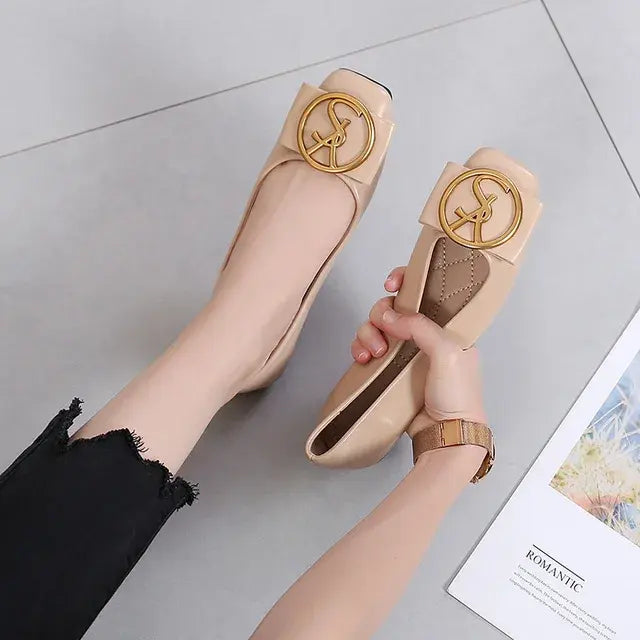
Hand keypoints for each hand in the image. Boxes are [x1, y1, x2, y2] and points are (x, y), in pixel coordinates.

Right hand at [351, 267, 486, 432]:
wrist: (445, 434)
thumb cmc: (457, 394)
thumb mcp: (447, 352)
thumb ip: (420, 327)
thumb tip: (388, 315)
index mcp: (445, 325)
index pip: (425, 290)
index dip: (407, 280)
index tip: (391, 286)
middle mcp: (424, 334)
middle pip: (392, 308)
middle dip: (380, 315)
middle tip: (382, 334)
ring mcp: (405, 352)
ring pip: (376, 327)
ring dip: (367, 334)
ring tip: (372, 353)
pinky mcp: (389, 370)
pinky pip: (368, 349)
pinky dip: (360, 348)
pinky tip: (362, 360)